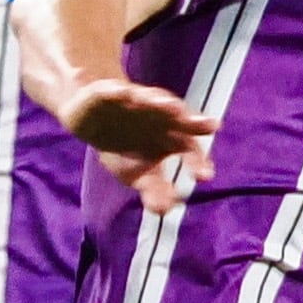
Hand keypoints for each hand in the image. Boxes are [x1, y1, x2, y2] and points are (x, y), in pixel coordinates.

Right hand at [59, 75, 220, 211]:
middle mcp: (161, 117)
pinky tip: (123, 93)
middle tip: (210, 126)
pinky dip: (121, 92)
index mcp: (172, 138)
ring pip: (154, 99)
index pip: (192, 150)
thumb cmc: (124, 148)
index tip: (205, 176)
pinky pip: (117, 91)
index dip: (199, 161)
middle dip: (195, 122)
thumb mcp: (138, 173)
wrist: (92, 120)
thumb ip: (153, 190)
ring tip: (169, 107)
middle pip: (183, 118)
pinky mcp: (111, 93)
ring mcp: (137, 102)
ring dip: (162, 102)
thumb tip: (164, 211)